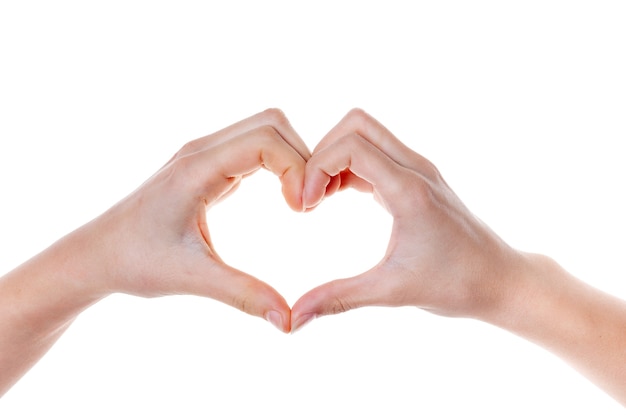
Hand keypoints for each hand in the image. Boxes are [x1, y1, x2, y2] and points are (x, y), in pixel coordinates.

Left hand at [78, 108, 309, 331]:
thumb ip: (244, 295)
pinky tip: (282, 198)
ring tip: (297, 202)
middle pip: (272, 123)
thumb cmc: (135, 262)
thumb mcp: (192, 278)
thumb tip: (289, 322)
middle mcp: (201, 151)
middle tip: (305, 205)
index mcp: (197, 169)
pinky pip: (254, 147)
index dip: (297, 169)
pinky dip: (278, 164)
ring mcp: (204, 155)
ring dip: (291, 158)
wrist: (98, 254)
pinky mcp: (208, 166)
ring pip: (265, 129)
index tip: (302, 211)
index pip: (266, 140)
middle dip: (301, 157)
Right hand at [291, 109, 529, 330]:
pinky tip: (337, 197)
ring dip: (335, 158)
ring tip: (320, 198)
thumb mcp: (392, 291)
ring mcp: (417, 170)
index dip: (317, 168)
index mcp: (409, 189)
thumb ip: (339, 299)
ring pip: (365, 134)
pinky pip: (374, 153)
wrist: (500, 280)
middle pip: (357, 124)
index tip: (306, 205)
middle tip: (310, 194)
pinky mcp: (416, 179)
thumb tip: (295, 316)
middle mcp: (415, 169)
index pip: (351, 146)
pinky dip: (349, 167)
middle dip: (322, 152)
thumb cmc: (456, 285)